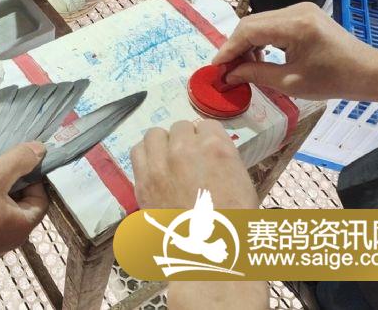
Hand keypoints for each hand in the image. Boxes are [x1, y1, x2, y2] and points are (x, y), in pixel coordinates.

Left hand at [130, 120, 256, 209]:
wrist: (207, 251)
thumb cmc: (233, 221)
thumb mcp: (240, 180)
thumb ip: (223, 157)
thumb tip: (209, 150)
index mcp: (216, 148)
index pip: (207, 126)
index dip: (207, 139)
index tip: (206, 152)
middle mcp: (185, 149)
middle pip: (180, 127)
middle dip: (185, 141)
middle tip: (188, 159)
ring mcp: (160, 164)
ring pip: (154, 134)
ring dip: (162, 144)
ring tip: (167, 159)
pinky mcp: (142, 180)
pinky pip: (137, 152)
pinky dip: (145, 156)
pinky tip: (153, 167)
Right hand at [212, 2, 377, 99]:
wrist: (366, 71)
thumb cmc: (333, 80)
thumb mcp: (290, 83)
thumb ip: (256, 74)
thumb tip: (229, 74)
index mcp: (295, 26)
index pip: (249, 30)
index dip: (229, 48)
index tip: (217, 66)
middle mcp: (296, 10)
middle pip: (252, 22)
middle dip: (236, 45)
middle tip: (227, 69)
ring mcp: (300, 9)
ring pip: (260, 21)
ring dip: (247, 42)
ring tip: (243, 66)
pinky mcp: (303, 13)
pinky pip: (272, 23)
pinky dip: (261, 39)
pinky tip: (260, 56)